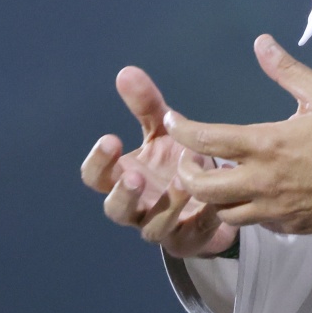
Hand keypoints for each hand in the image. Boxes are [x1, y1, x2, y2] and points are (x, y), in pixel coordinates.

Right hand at [79, 66, 237, 259]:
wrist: (213, 195)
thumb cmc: (177, 161)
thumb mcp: (163, 132)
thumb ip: (146, 106)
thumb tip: (126, 72)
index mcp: (122, 178)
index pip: (95, 177)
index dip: (98, 162)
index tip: (111, 139)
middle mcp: (137, 207)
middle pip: (115, 209)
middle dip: (123, 193)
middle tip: (134, 176)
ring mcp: (161, 227)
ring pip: (152, 228)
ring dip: (166, 205)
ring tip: (182, 182)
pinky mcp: (190, 240)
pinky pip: (193, 234)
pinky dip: (203, 219)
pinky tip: (215, 202)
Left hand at [169, 35, 311, 234]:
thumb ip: (287, 70)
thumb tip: (261, 43)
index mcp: (267, 145)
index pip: (207, 140)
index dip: (182, 130)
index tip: (174, 121)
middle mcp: (263, 182)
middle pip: (202, 188)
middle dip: (186, 173)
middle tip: (189, 159)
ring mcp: (275, 210)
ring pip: (224, 213)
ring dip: (213, 197)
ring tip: (216, 178)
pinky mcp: (290, 227)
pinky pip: (254, 224)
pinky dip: (244, 210)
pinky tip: (253, 194)